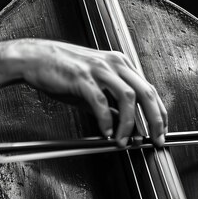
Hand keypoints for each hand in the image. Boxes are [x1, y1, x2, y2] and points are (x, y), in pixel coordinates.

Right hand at [0, 38, 167, 146]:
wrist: (36, 58)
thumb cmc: (62, 69)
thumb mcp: (92, 84)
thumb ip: (108, 102)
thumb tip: (121, 123)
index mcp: (118, 63)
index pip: (148, 88)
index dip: (159, 112)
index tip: (161, 130)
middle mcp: (112, 63)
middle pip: (145, 91)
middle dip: (154, 119)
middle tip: (155, 139)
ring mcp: (97, 69)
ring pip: (127, 97)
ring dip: (129, 123)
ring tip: (123, 140)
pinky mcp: (82, 77)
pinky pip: (100, 101)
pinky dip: (105, 120)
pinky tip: (104, 132)